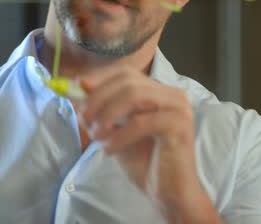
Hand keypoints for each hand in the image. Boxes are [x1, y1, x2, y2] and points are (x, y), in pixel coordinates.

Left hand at [79, 65, 219, 222]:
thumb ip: (103, 110)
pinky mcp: (179, 125)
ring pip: (134, 96)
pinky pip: (140, 122)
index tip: (78, 90)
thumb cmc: (146, 161)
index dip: (100, 79)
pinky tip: (110, 150)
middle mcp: (173, 95)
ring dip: (107, 115)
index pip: (127, 74)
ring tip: (98, 136)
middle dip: (99, 99)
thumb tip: (78, 90)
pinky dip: (119, 136)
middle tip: (84, 120)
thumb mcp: (117, 131)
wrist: (169, 190)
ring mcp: (179, 108)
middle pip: (128, 82)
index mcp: (161, 93)